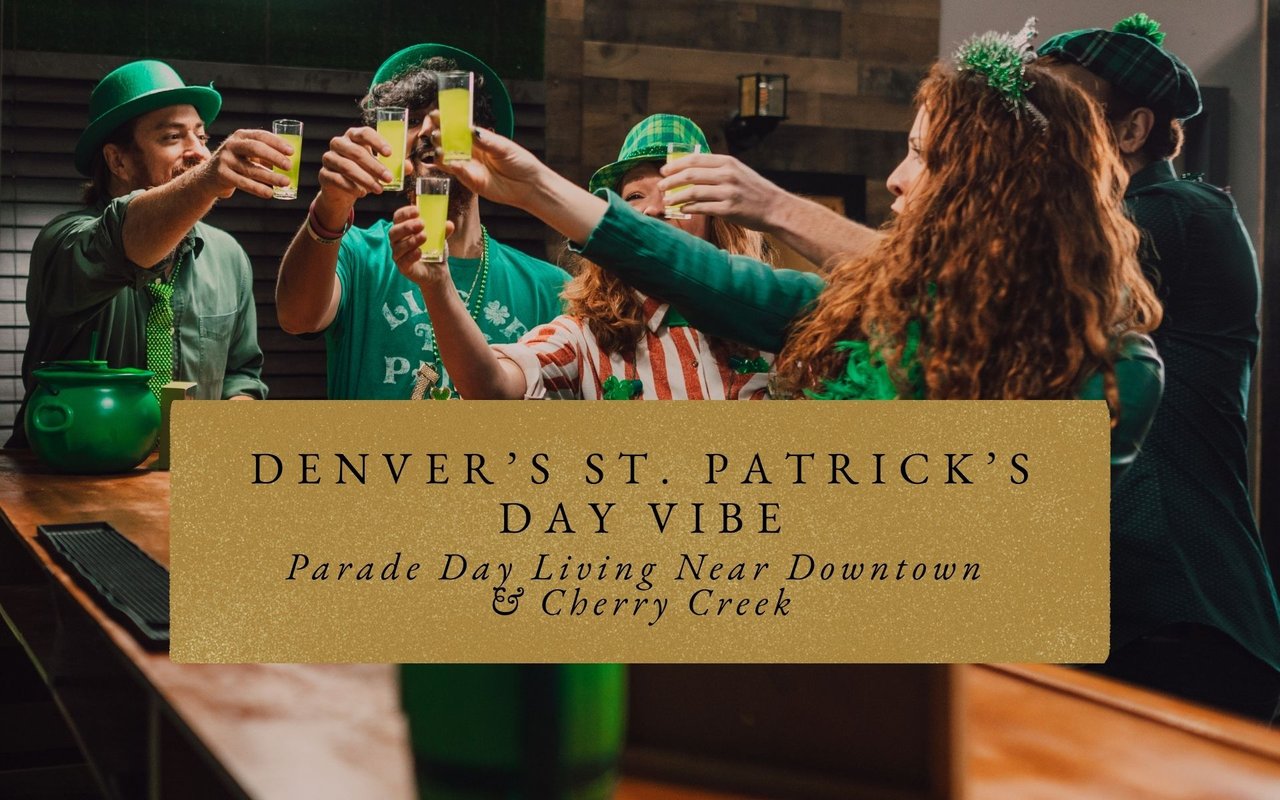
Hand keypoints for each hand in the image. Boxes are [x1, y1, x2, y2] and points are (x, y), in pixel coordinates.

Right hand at [194, 129, 294, 199]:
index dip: (277, 143)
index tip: (291, 152)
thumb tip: (290, 164)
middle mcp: (232, 144)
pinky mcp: (222, 174)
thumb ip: (265, 155)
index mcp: (241, 136)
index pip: (261, 136)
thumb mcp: (248, 155)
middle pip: (255, 148)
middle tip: (289, 166)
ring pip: (251, 169)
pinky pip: (243, 182)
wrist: (209, 177)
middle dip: (274, 157)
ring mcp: (225, 159)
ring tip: (285, 183)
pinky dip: (257, 188)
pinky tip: (269, 193)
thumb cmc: (237, 164)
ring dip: (270, 177)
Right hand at [317, 126, 394, 205]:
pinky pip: (337, 179)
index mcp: (354, 136)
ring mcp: (329, 158)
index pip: (364, 133)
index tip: (390, 153)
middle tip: (388, 178)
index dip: (377, 142)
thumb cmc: (363, 172)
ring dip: (365, 179)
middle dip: (375, 166)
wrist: (343, 189)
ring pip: (346, 167)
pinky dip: (351, 187)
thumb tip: (409, 167)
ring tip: (378, 190)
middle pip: (356, 152)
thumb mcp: (379, 167)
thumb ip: (394, 165)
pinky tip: (362, 193)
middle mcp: (339, 143)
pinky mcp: (324, 174)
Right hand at [389, 204, 455, 285]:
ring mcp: (399, 255)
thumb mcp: (439, 238)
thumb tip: (449, 224)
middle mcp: (397, 242)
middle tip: (421, 224)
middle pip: (394, 232)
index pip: (398, 218)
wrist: (437, 272)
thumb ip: (443, 231)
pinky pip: (403, 261)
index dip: (405, 213)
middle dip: (407, 226)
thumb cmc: (433, 250)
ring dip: (411, 240)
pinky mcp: (403, 268)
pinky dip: (411, 256)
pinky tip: (420, 252)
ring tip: (424, 237)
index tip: (417, 210)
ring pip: (398, 247)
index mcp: (403, 230)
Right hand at [429, 112, 549, 210]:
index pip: (458, 127)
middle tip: (435, 130)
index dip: (446, 120)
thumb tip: (469, 129)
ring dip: (440, 150)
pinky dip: (449, 165)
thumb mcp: (504, 147)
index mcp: (479, 138)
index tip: (435, 114)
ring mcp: (469, 166)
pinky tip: (444, 159)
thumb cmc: (520, 162)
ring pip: (448, 157)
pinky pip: (456, 171)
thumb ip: (485, 140)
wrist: (529, 185)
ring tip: (437, 144)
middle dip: (439, 134)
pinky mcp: (470, 181)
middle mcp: (471, 151)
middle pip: (449, 141)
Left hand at [658, 154, 786, 231]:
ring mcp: (728, 192)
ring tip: (666, 201)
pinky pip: (701, 208)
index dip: (675, 164)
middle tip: (660, 186)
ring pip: (692, 192)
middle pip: (689, 174)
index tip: (663, 170)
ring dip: (675, 196)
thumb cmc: (755, 191)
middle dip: (670, 180)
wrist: (776, 208)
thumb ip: (718, 169)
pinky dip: (688, 208)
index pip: (694, 159)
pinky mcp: (728, 209)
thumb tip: (691, 170)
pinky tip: (682, 209)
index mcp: (727, 162)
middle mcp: (727, 174)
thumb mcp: (738, 172)